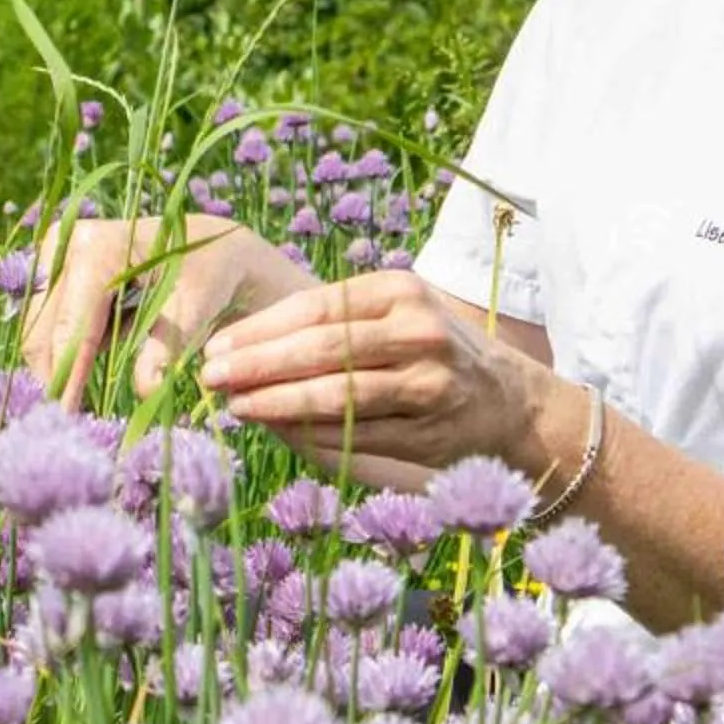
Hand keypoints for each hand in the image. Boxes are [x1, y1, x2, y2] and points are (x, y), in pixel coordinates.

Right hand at [19, 215, 283, 410]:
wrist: (211, 248)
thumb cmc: (208, 274)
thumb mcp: (196, 308)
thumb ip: (167, 347)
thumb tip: (145, 389)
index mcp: (96, 248)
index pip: (73, 327)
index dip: (68, 377)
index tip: (66, 419)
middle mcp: (65, 245)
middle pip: (45, 330)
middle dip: (54, 378)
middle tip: (63, 426)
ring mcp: (56, 257)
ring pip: (41, 330)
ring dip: (55, 370)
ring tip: (68, 412)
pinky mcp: (56, 272)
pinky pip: (50, 324)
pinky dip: (63, 355)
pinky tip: (74, 385)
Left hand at [196, 270, 561, 476]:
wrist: (511, 404)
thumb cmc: (430, 355)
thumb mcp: (391, 320)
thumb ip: (330, 329)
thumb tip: (245, 352)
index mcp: (399, 290)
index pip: (316, 307)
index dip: (261, 329)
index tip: (216, 345)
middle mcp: (417, 329)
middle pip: (322, 348)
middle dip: (259, 364)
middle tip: (211, 376)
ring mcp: (428, 380)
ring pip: (337, 393)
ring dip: (278, 402)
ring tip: (235, 406)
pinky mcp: (430, 429)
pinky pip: (356, 433)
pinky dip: (310, 433)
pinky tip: (277, 431)